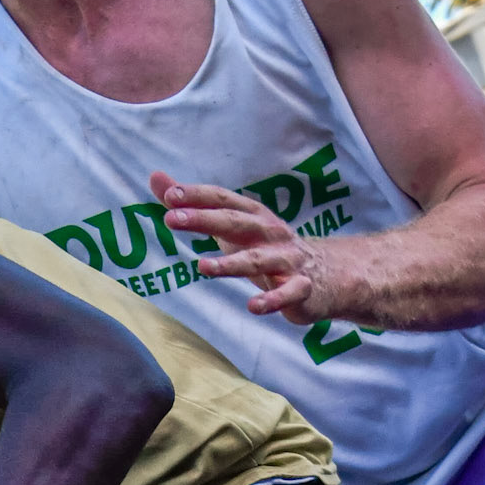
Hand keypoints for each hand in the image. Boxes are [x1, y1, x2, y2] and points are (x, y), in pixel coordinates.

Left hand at [151, 171, 333, 323]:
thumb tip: (155, 178)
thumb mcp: (232, 225)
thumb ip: (193, 205)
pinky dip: (272, 299)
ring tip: (203, 267)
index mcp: (253, 216)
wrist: (329, 273)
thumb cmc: (267, 246)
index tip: (169, 194)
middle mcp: (270, 233)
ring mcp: (287, 260)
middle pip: (236, 223)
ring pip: (258, 260)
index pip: (223, 200)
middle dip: (205, 220)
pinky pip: (288, 293)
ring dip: (231, 263)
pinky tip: (253, 306)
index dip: (197, 196)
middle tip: (172, 219)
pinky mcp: (302, 288)